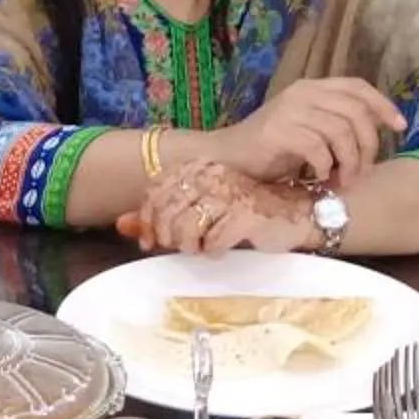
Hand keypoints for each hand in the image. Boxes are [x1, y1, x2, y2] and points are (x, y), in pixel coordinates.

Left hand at [117, 160, 318, 255]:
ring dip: (190, 246)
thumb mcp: (200, 214)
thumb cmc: (246, 214)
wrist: (297, 214)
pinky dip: (213, 250)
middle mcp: (211, 175)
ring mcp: (230, 192)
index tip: (150, 242)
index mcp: (197, 168)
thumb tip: (121, 224)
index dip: (147, 221)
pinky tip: (221, 249)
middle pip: (167, 212)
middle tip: (181, 247)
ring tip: (202, 248)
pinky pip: (214, 240)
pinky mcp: (246, 213)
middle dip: (168, 237)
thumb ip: (160, 217)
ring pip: (187, 227)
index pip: (155, 192)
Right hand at [209, 78, 404, 185]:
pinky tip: (319, 179)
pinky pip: (318, 149)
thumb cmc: (268, 151)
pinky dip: (326, 168)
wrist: (224, 158)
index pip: (358, 87)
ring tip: (343, 181)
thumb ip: (334, 126)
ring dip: (349, 162)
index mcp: (311, 88)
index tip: (400, 127)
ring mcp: (289, 110)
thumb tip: (372, 139)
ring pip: (341, 131)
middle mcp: (302, 93)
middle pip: (356, 111)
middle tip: (363, 172)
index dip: (383, 105)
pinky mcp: (277, 131)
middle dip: (368, 145)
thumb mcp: (308, 132)